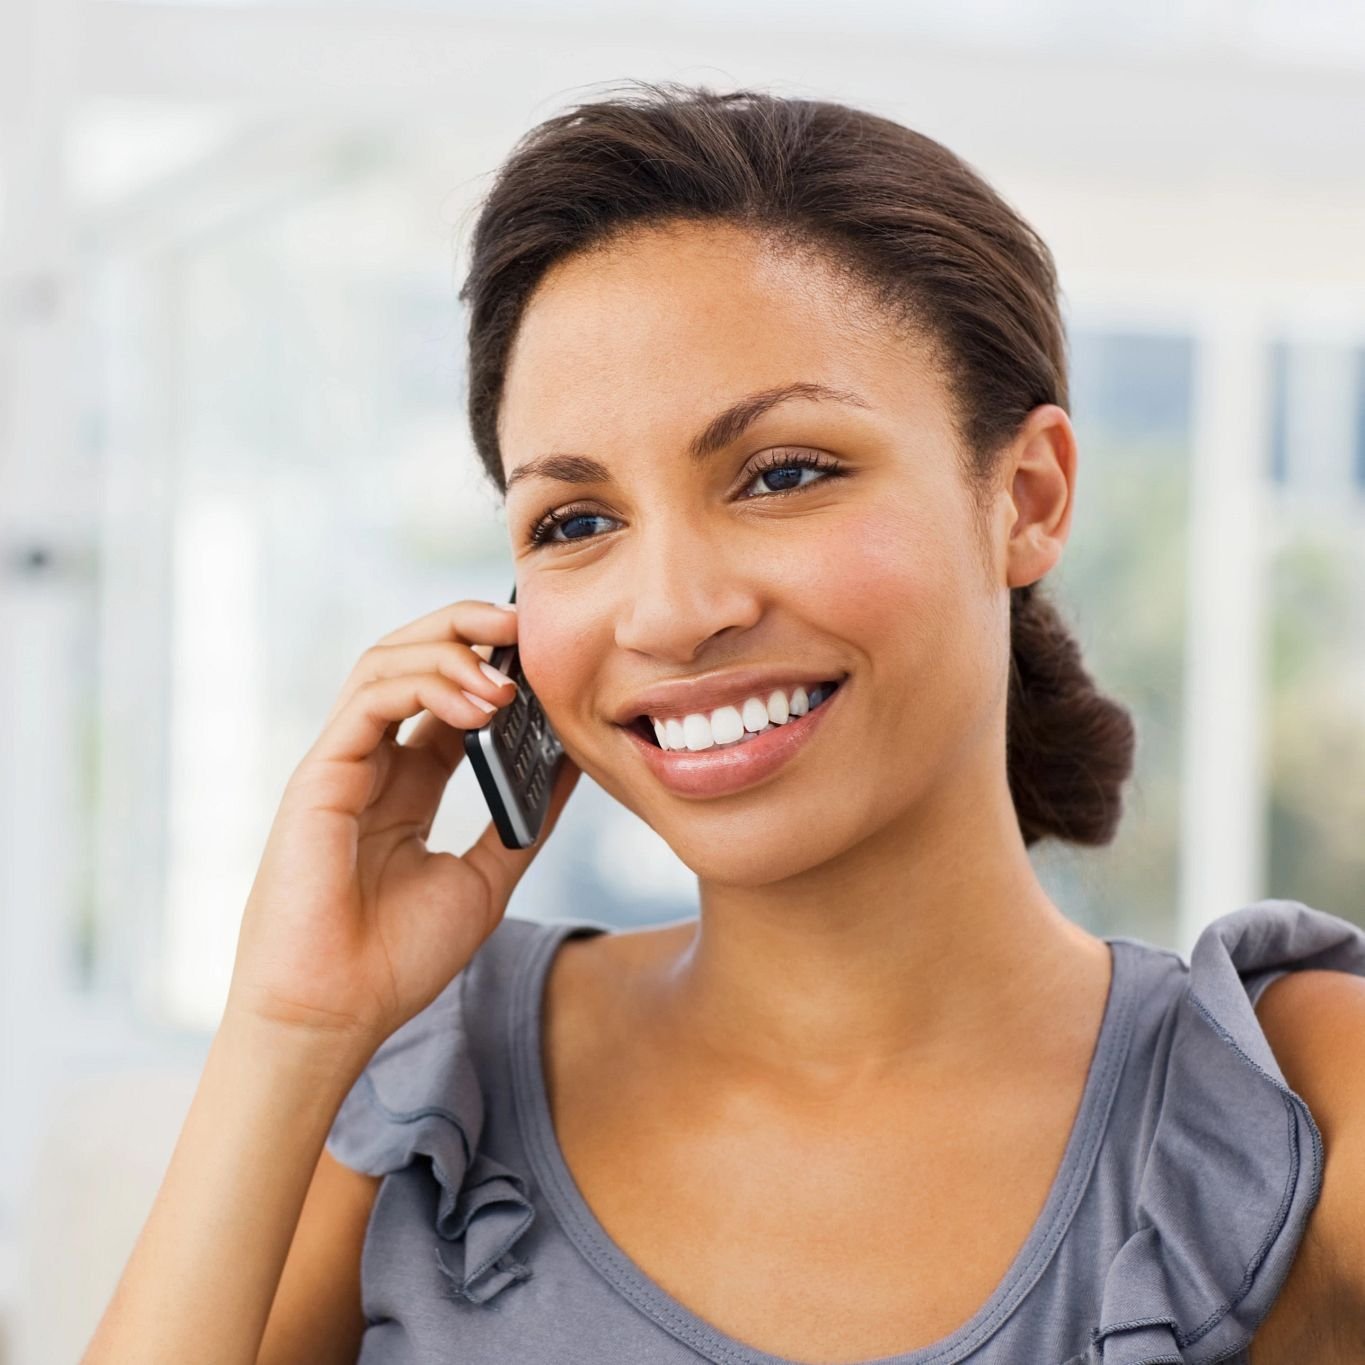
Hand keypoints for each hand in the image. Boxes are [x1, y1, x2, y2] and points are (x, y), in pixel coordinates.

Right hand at [223, 597, 579, 1052]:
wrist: (336, 1016)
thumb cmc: (397, 959)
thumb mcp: (487, 878)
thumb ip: (525, 820)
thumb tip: (574, 765)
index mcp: (407, 785)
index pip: (447, 695)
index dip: (493, 665)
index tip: (546, 657)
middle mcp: (372, 763)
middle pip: (411, 659)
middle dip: (467, 629)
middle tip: (523, 625)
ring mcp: (343, 764)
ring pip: (385, 662)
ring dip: (450, 650)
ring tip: (506, 671)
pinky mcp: (319, 775)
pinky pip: (369, 699)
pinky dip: (424, 683)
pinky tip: (476, 703)